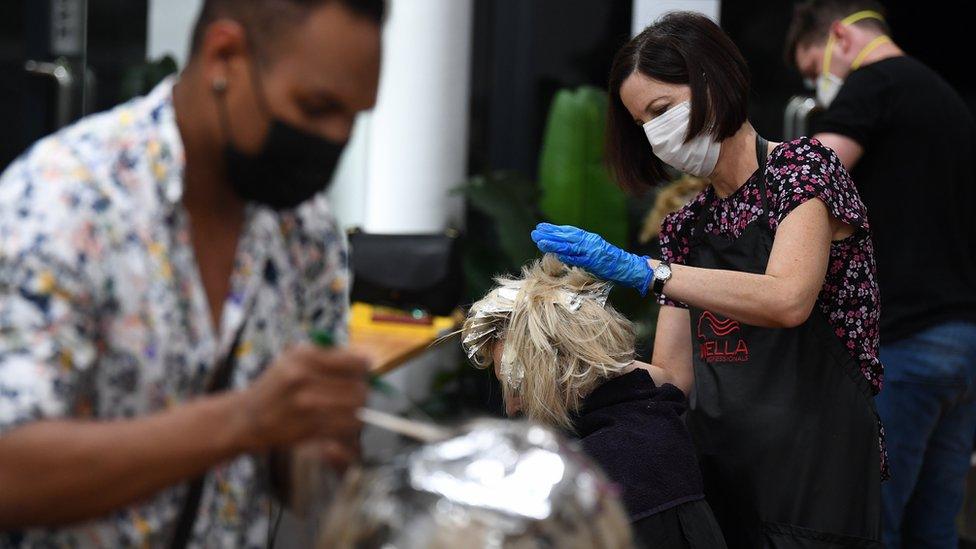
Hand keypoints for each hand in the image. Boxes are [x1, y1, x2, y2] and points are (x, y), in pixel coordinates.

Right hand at [232, 344, 369, 452]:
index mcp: (304, 356)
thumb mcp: (294, 359)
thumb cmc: (277, 386)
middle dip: (362, 391)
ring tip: (349, 408)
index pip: (355, 362)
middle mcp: (304, 378)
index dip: (364, 368)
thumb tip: (366, 361)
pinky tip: (340, 421)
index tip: (363, 371)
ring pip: (356, 408)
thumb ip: (328, 355)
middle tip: (357, 393)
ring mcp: (306, 404)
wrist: (246, 417)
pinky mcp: (308, 427)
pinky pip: (345, 426)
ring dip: (358, 410)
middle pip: (359, 387)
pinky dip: (349, 425)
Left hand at [531, 223, 653, 294]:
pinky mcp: (593, 261)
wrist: (628, 267)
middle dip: (550, 234)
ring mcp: (591, 251)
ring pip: (569, 245)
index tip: (541, 227)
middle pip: (566, 236)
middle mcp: (589, 242)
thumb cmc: (611, 263)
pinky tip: (556, 253)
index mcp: (589, 238)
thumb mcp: (594, 253)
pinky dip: (566, 255)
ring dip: (554, 243)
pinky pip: (577, 257)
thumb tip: (564, 251)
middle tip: (535, 232)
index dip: (554, 229)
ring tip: (540, 241)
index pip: (569, 232)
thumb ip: (581, 250)